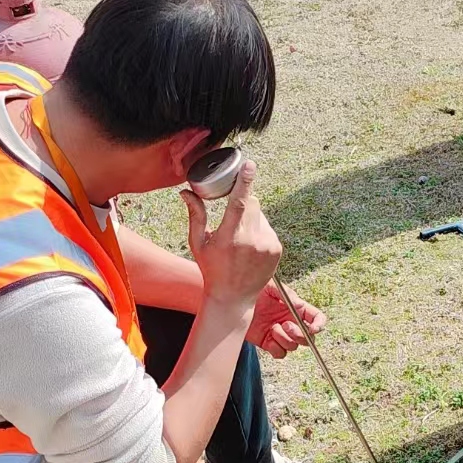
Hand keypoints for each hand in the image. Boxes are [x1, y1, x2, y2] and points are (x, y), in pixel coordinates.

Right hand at [182, 160, 280, 315]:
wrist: (233, 298)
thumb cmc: (211, 269)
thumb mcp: (198, 243)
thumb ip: (195, 215)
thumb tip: (186, 192)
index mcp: (229, 238)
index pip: (239, 203)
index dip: (245, 181)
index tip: (250, 164)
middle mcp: (251, 241)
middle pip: (251, 203)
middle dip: (242, 201)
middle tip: (232, 215)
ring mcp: (267, 245)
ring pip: (260, 214)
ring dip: (250, 217)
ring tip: (240, 239)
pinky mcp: (276, 249)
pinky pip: (268, 227)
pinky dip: (259, 229)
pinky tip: (250, 245)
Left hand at [247, 282, 325, 358]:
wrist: (234, 300)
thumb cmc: (254, 290)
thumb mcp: (271, 286)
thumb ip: (287, 295)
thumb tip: (299, 305)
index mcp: (296, 308)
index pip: (317, 318)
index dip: (319, 324)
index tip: (313, 328)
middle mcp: (291, 322)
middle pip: (308, 338)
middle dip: (300, 335)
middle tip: (286, 325)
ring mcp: (280, 334)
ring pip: (293, 346)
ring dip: (285, 339)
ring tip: (272, 328)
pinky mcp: (268, 343)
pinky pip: (280, 353)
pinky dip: (276, 348)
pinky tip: (268, 337)